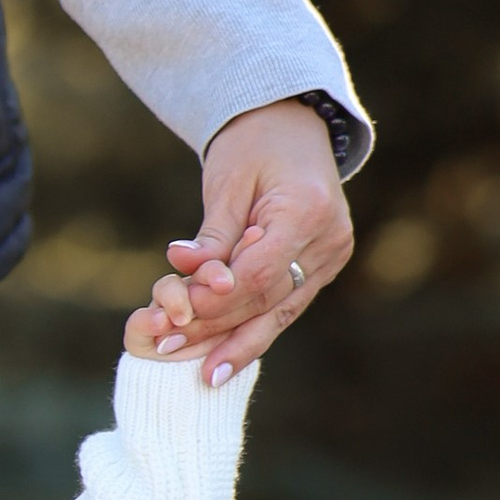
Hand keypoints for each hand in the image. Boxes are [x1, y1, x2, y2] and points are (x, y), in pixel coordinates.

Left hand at [129, 99, 352, 383]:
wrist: (291, 125)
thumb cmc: (253, 145)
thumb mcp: (226, 182)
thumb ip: (212, 234)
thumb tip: (183, 269)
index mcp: (308, 211)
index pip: (260, 273)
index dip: (218, 301)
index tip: (176, 319)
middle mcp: (329, 240)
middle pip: (268, 299)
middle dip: (217, 328)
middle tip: (168, 350)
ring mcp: (332, 257)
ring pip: (280, 312)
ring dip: (235, 342)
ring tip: (199, 373)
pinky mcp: (323, 267)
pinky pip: (285, 306)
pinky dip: (252, 329)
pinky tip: (223, 358)